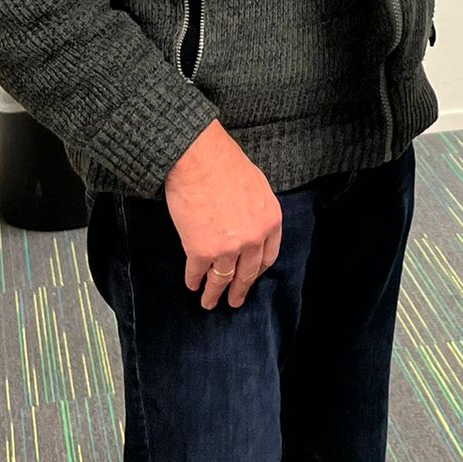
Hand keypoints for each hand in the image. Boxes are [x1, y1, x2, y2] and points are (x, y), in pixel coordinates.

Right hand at [165, 121, 281, 309]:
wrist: (199, 158)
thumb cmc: (226, 163)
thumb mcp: (257, 186)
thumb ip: (257, 210)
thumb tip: (250, 222)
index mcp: (270, 221)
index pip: (268, 257)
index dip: (257, 271)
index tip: (250, 277)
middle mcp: (253, 239)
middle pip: (247, 273)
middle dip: (240, 290)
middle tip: (235, 301)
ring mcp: (227, 248)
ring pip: (222, 279)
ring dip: (214, 294)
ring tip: (209, 303)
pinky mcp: (200, 250)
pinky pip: (197, 272)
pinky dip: (193, 280)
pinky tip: (192, 284)